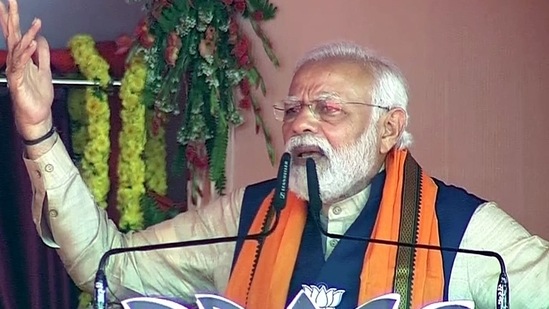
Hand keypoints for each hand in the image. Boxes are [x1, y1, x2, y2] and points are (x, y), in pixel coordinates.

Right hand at [0, 0, 53, 140]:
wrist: (38, 116)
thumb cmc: (38, 96)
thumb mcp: (45, 70)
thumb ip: (43, 54)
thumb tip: (41, 38)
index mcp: (22, 59)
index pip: (15, 34)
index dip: (12, 19)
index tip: (9, 3)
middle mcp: (16, 63)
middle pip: (12, 36)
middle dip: (11, 18)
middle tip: (10, 2)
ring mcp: (16, 71)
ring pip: (18, 49)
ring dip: (26, 34)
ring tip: (35, 22)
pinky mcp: (18, 82)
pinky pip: (21, 65)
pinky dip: (27, 53)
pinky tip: (32, 43)